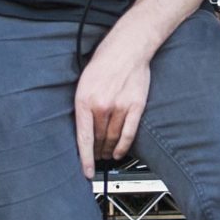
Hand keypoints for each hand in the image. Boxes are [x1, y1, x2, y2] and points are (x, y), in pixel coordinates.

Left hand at [73, 36, 151, 178]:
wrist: (127, 48)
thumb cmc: (104, 63)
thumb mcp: (83, 84)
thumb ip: (83, 107)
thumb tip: (83, 130)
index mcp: (85, 101)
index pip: (84, 138)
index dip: (85, 158)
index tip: (86, 171)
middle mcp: (102, 106)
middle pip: (99, 140)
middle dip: (96, 152)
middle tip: (95, 159)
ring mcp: (120, 107)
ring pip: (113, 138)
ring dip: (108, 150)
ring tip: (105, 155)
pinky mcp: (136, 106)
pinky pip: (129, 133)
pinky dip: (123, 146)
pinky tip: (118, 153)